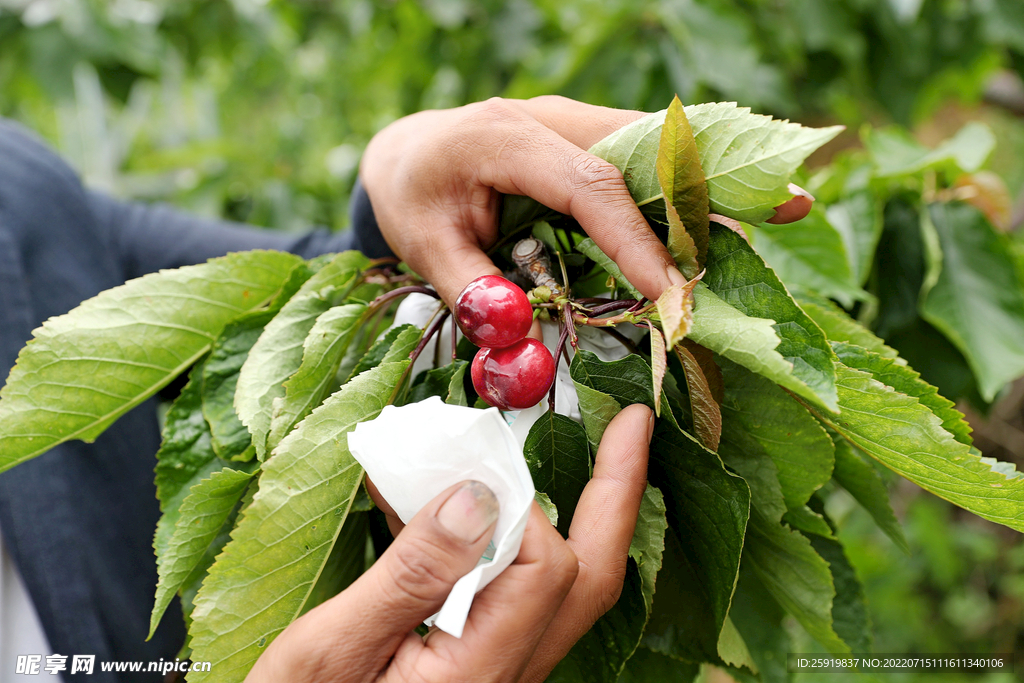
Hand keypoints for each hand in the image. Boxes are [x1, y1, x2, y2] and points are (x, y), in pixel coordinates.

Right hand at [246, 404, 653, 682]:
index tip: (469, 470)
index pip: (545, 570)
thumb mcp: (331, 649)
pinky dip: (523, 540)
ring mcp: (502, 672)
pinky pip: (525, 595)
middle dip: (614, 496)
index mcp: (478, 676)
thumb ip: (410, 576)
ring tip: (599, 457)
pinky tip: (502, 509)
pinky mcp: (482, 664)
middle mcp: (508, 676)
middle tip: (631, 428)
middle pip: (589, 580)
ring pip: (567, 589)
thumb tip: (475, 496)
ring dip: (584, 516)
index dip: (517, 507)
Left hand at [360, 95, 812, 306]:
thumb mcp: (425, 245)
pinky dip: (690, 184)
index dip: (636, 240)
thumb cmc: (416, 198)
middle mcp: (551, 119)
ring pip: (656, 147)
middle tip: (789, 205)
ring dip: (715, 179)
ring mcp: (574, 123)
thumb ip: (472, 291)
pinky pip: (646, 158)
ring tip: (786, 201)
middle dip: (712, 185)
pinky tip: (735, 207)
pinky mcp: (587, 139)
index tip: (670, 294)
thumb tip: (525, 346)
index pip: (588, 186)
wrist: (408, 155)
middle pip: (643, 149)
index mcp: (505, 138)